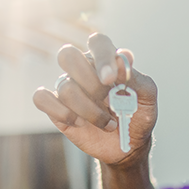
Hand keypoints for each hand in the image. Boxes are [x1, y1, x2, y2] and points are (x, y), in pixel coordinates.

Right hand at [33, 33, 157, 164]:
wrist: (128, 146)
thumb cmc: (138, 116)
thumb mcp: (147, 97)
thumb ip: (136, 77)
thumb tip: (121, 58)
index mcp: (106, 61)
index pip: (98, 42)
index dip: (101, 56)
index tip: (110, 79)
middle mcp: (84, 70)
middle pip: (68, 55)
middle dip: (90, 82)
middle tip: (107, 100)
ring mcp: (68, 87)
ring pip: (65, 87)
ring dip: (89, 110)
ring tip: (108, 124)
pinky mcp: (55, 107)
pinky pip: (41, 98)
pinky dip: (62, 112)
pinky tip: (80, 123)